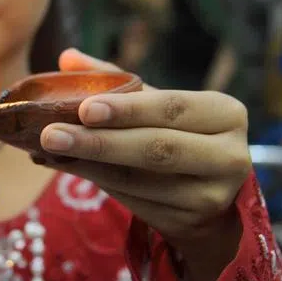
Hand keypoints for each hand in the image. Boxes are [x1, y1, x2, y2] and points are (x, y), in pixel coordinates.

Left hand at [39, 49, 251, 280]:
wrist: (214, 197)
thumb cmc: (182, 136)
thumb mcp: (161, 106)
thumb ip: (119, 81)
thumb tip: (67, 57)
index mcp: (226, 114)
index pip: (172, 108)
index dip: (128, 109)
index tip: (84, 108)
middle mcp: (229, 156)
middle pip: (156, 148)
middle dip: (100, 141)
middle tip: (52, 134)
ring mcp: (212, 196)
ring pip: (140, 180)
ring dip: (90, 165)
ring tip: (52, 151)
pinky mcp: (190, 223)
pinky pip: (134, 202)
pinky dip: (99, 184)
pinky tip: (71, 169)